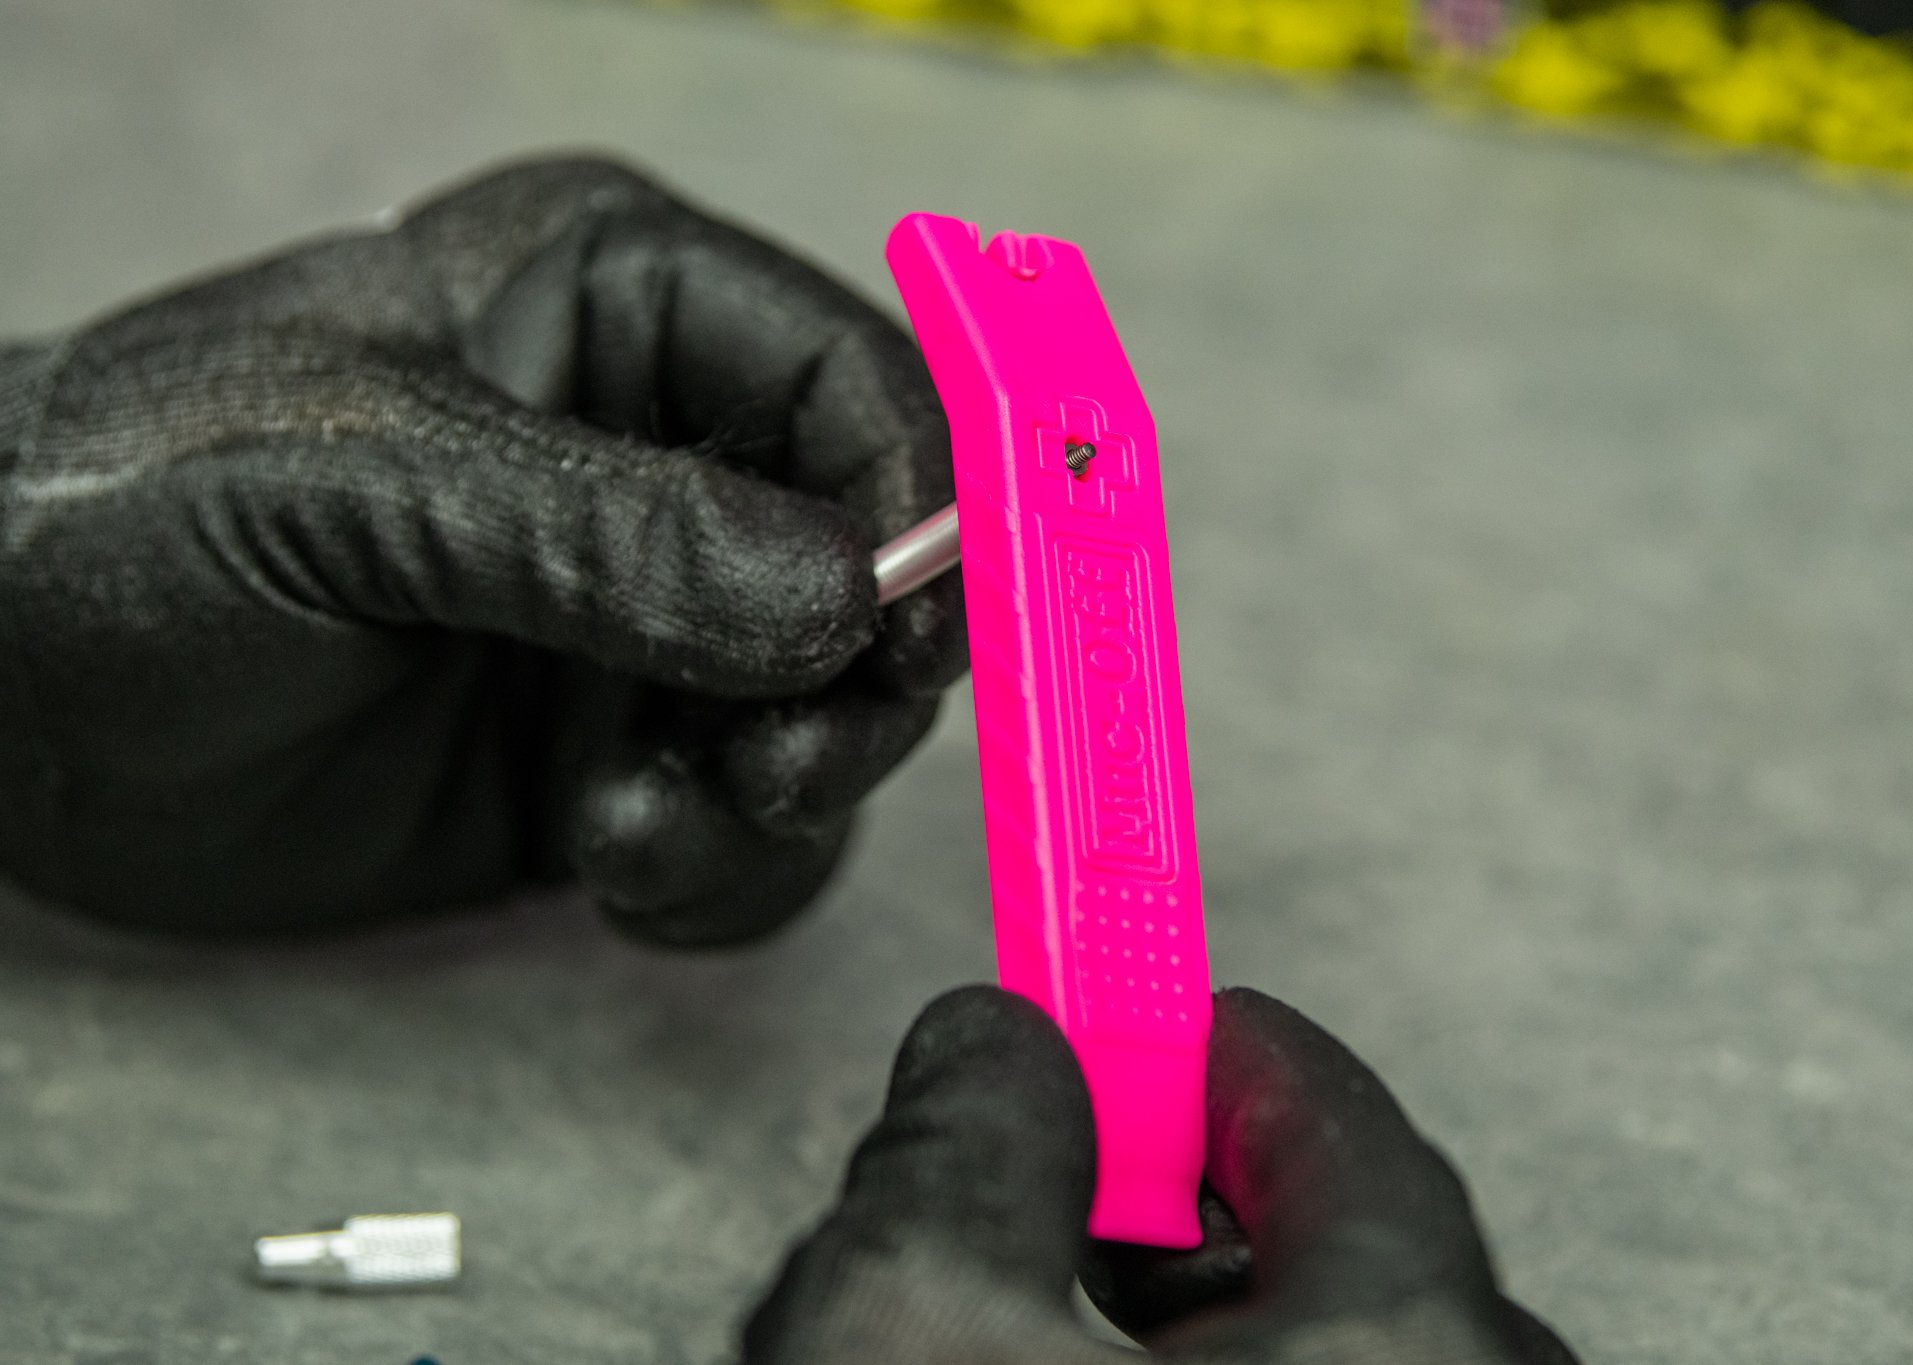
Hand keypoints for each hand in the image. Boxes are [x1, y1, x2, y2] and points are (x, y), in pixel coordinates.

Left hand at [0, 156, 963, 941]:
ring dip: (772, 793)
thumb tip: (841, 597)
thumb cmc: (111, 519)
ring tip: (630, 824)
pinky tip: (610, 862)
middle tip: (775, 763)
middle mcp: (658, 458)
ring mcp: (644, 622)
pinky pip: (754, 828)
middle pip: (877, 566)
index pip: (852, 379)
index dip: (913, 503)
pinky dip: (720, 868)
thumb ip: (603, 533)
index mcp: (611, 306)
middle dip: (850, 682)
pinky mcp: (614, 754)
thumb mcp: (349, 484)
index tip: (900, 631)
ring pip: (830, 714)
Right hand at [744, 986, 1579, 1364]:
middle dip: (1174, 1205)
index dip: (1179, 1018)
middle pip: (1344, 1245)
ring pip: (1329, 1364)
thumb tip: (995, 1051)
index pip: (1321, 1104)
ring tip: (1039, 1350)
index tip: (1128, 966)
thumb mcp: (910, 1340)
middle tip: (1052, 1209)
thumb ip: (965, 1150)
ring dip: (1190, 1330)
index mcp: (1407, 1357)